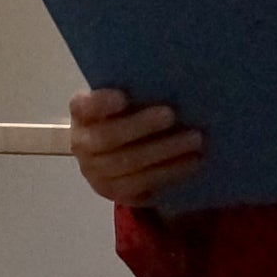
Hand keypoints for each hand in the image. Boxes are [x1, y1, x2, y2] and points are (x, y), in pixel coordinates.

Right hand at [70, 88, 205, 210]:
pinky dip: (169, 172)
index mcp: (81, 115)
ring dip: (164, 151)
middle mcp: (82, 144)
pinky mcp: (114, 193)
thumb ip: (136, 93)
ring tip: (194, 139)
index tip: (124, 97)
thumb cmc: (125, 119)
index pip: (83, 107)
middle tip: (171, 115)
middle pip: (107, 138)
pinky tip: (192, 162)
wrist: (115, 156)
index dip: (101, 103)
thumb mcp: (124, 101)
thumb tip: (170, 83)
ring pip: (127, 164)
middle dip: (141, 126)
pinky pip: (142, 185)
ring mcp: (95, 173)